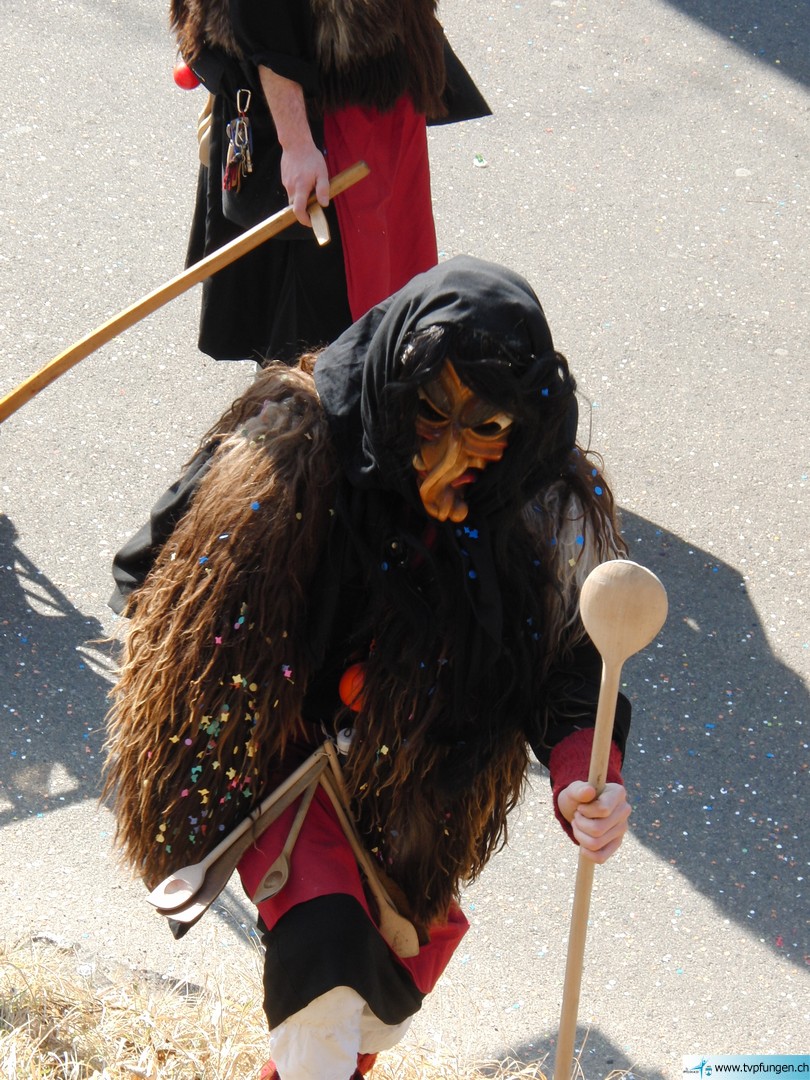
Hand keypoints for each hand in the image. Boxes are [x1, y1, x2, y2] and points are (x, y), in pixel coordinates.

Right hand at [258, 65, 329, 227]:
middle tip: (314, 206)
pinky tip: (304, 178)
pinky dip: (298, 189)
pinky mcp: (284, 178)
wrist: (295, 142)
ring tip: (311, 187)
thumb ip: (323, 189)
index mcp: (300, 188)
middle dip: (304, 210)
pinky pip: (291, 189)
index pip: (298, 210)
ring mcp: (286, 183)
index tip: (311, 222)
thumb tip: (324, 204)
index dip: (304, 220)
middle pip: (295, 206)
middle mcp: (291, 187)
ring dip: (301, 198)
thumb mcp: (322, 173)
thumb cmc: (311, 157)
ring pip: (293, 197)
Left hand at [557, 781, 630, 862]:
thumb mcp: (574, 790)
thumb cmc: (578, 796)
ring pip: (596, 843)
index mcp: (618, 793)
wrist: (579, 806)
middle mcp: (624, 810)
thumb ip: (579, 789)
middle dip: (579, 824)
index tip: (580, 807)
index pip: (603, 810)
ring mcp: (622, 828)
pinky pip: (601, 857)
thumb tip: (589, 791)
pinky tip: (582, 843)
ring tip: (578, 826)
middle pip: (597, 829)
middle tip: (576, 817)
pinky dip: (587, 853)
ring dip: (579, 835)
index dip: (586, 811)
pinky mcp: (617, 843)